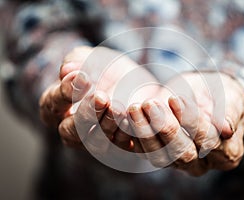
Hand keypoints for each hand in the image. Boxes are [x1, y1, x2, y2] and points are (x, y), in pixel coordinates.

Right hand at [39, 46, 158, 150]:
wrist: (131, 80)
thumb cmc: (101, 68)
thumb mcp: (89, 58)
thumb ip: (76, 61)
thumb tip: (67, 69)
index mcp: (56, 106)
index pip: (53, 103)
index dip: (66, 92)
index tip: (83, 78)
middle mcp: (71, 129)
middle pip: (70, 131)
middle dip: (86, 114)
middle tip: (101, 97)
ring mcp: (93, 141)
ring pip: (94, 143)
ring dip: (106, 126)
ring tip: (118, 108)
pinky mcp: (115, 146)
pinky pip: (118, 147)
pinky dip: (125, 134)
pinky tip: (131, 118)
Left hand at [127, 72, 243, 175]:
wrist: (207, 94)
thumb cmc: (222, 95)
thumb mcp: (232, 98)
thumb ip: (229, 112)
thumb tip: (226, 129)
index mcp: (227, 154)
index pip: (209, 143)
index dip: (192, 122)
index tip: (176, 99)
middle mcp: (202, 162)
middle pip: (182, 155)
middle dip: (165, 129)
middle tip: (150, 104)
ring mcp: (179, 161)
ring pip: (160, 157)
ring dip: (145, 132)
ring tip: (135, 108)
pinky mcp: (161, 152)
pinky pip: (145, 150)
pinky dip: (135, 134)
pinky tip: (127, 116)